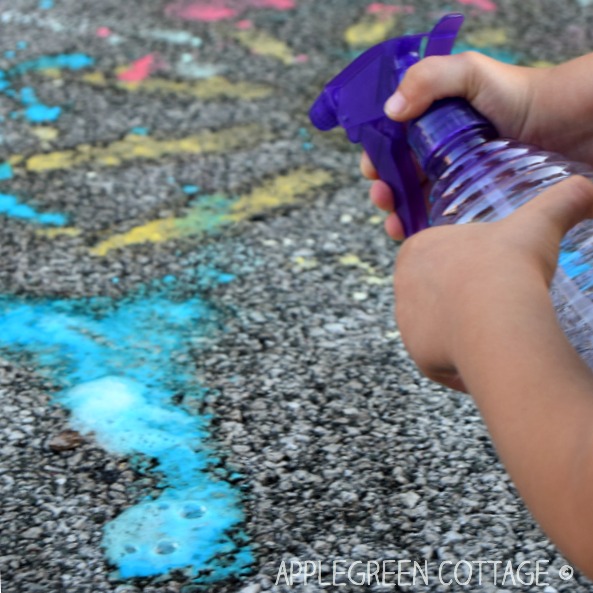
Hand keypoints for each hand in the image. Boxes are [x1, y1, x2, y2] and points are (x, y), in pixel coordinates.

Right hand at [363, 51, 592, 239]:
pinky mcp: (471, 203)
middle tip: (384, 198)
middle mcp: (439, 153)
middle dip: (383, 190)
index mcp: (431, 124)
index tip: (373, 171)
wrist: (568, 125)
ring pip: (415, 202)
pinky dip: (422, 229)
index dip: (377, 158)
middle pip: (398, 176)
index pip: (392, 144)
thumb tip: (390, 111)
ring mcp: (455, 181)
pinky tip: (416, 234)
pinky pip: (440, 220)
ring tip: (395, 223)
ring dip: (396, 215)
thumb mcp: (470, 72)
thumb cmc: (521, 95)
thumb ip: (428, 79)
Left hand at [393, 176, 592, 391]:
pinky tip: (485, 358)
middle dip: (460, 298)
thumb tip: (590, 188)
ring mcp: (407, 324)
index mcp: (416, 249)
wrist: (497, 318)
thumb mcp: (538, 223)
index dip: (464, 262)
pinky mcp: (417, 356)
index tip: (489, 271)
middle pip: (434, 293)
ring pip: (437, 328)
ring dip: (460, 330)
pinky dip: (461, 363)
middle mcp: (403, 286)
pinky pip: (439, 362)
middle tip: (495, 303)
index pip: (436, 254)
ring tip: (493, 331)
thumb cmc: (507, 266)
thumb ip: (562, 201)